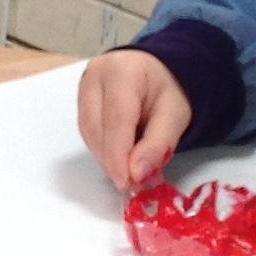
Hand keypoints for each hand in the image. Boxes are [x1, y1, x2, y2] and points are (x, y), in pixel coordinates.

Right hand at [77, 50, 192, 190]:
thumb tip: (137, 174)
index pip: (116, 119)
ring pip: (89, 134)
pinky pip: (88, 133)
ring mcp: (83, 87)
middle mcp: (95, 75)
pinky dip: (103, 150)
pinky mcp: (80, 101)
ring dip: (107, 159)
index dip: (119, 155)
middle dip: (114, 162)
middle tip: (134, 185)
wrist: (157, 70)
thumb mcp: (175, 115)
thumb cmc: (167, 88)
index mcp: (122, 71)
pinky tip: (119, 159)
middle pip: (97, 128)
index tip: (128, 183)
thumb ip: (158, 144)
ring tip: (130, 174)